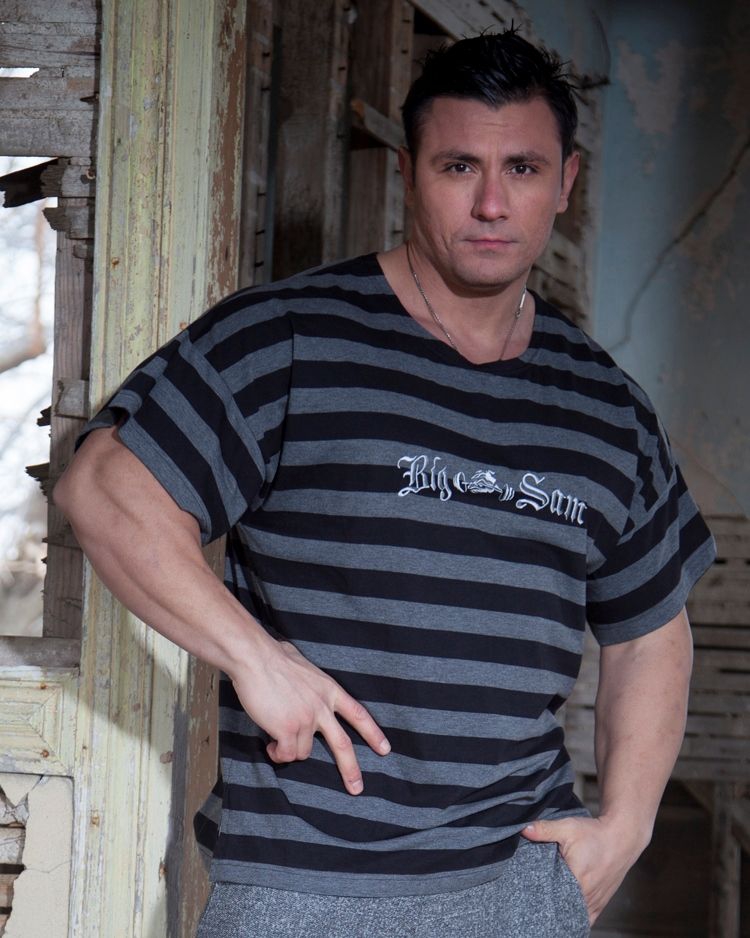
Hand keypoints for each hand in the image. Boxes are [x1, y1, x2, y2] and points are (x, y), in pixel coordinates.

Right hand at [230, 640, 390, 795]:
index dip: (372, 733)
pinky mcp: (289, 729)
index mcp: (330, 690)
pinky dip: (277, 754)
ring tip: (277, 738)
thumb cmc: (274, 657)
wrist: (257, 659)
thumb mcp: (304, 667)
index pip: (358, 714)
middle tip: (357, 788)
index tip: (385, 749)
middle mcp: (322, 707)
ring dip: (290, 750)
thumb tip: (305, 683)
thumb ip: (311, 682)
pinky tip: (270, 745)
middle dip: (351, 769)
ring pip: (302, 752)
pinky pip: (286, 754)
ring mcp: (307, 719)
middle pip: (342, 744)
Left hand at [521, 815, 644, 924]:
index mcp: (577, 881)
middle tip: (540, 899)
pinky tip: (569, 914)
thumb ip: (545, 829)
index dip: (542, 899)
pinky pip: (588, 918)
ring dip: (565, 912)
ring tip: (552, 906)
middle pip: (564, 910)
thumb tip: (524, 829)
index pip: (554, 900)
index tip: (532, 894)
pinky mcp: (602, 902)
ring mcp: (596, 902)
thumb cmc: (595, 834)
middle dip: (551, 905)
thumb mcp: (568, 827)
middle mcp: (587, 896)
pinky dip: (578, 917)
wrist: (622, 837)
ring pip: (577, 917)